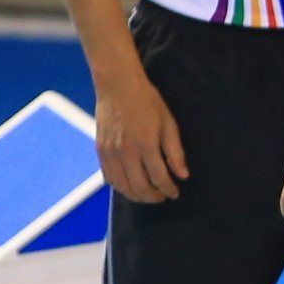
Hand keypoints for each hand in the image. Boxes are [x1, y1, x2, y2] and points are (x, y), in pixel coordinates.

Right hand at [95, 72, 187, 203]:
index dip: (169, 189)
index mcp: (146, 144)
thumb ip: (175, 152)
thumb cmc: (148, 102)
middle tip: (163, 197)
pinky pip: (109, 177)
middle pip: (139, 187)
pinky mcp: (100, 150)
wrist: (118, 87)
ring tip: (148, 194)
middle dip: (153, 197)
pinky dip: (120, 186)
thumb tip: (183, 175)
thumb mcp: (169, 123)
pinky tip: (130, 186)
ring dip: (136, 195)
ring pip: (122, 186)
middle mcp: (126, 151)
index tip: (175, 193)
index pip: (159, 178)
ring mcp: (110, 152)